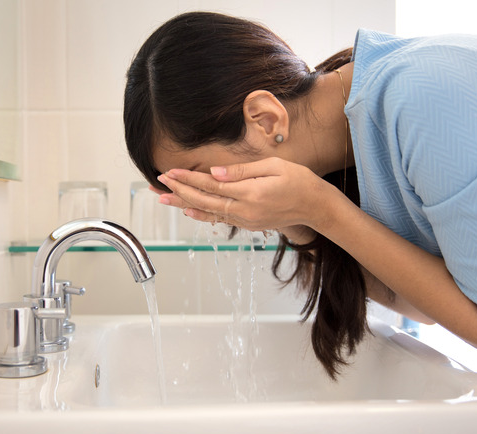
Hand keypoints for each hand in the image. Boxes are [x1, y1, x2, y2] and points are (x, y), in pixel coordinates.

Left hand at [156, 157, 328, 231]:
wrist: (316, 206)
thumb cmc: (299, 181)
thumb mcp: (274, 166)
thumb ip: (243, 171)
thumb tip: (215, 173)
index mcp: (251, 193)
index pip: (211, 186)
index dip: (188, 179)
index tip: (170, 172)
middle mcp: (245, 210)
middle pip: (204, 201)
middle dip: (180, 191)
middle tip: (159, 183)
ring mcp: (246, 220)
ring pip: (208, 212)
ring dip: (184, 204)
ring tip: (164, 199)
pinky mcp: (248, 224)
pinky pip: (220, 219)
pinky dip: (202, 215)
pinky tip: (188, 211)